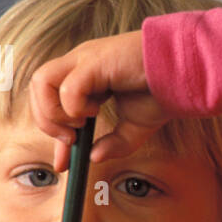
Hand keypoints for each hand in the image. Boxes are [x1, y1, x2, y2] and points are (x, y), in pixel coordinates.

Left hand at [28, 30, 171, 172]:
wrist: (185, 75)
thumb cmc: (162, 92)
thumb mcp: (135, 127)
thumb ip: (114, 143)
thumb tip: (94, 157)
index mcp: (86, 73)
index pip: (52, 99)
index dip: (52, 132)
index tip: (62, 163)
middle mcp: (80, 62)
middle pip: (37, 87)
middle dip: (46, 120)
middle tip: (71, 139)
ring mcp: (85, 58)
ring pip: (41, 82)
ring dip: (55, 112)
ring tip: (80, 124)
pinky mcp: (95, 61)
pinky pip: (68, 88)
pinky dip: (75, 107)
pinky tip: (96, 111)